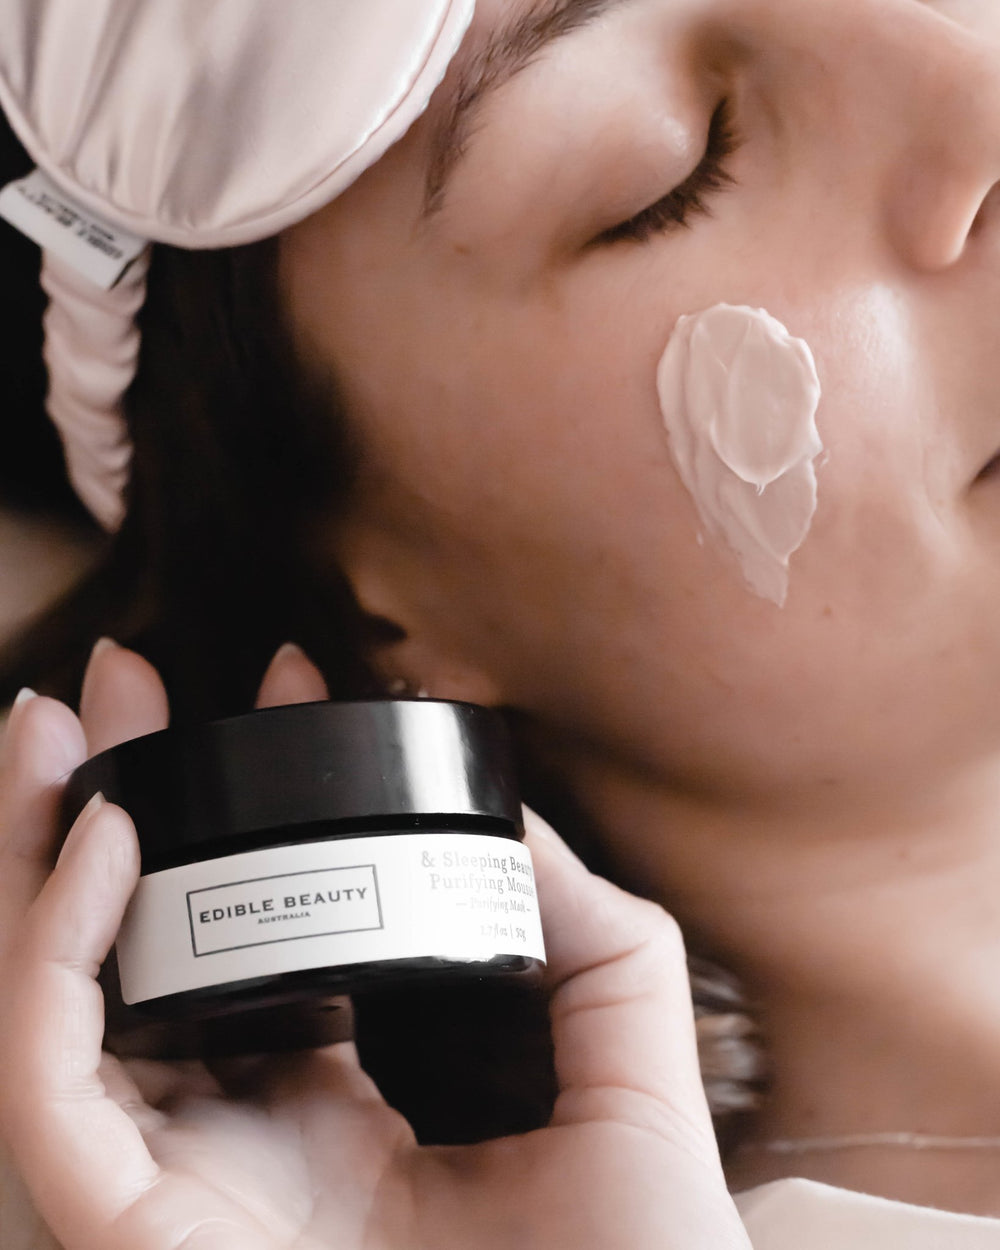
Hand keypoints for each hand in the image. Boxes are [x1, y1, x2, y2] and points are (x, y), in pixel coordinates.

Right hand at [0, 642, 749, 1249]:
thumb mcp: (628, 1076)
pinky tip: (105, 843)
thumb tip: (518, 822)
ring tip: (55, 722)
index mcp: (344, 1111)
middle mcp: (244, 1142)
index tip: (290, 688)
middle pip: (141, 954)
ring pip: (64, 1001)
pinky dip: (57, 952)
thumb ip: (588, 938)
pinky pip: (58, 1074)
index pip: (260, 942)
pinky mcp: (129, 1232)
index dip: (260, 814)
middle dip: (118, 804)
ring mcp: (179, 1186)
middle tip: (121, 682)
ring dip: (43, 854)